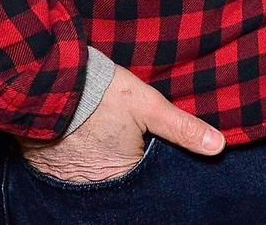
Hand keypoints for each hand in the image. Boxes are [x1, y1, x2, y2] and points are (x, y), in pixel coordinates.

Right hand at [21, 62, 223, 181]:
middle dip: (123, 169)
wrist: (48, 81)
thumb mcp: (148, 106)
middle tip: (123, 148)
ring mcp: (68, 178)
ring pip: (93, 178)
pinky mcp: (47, 167)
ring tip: (103, 145)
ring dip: (98, 166)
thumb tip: (218, 146)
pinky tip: (82, 144)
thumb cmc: (102, 93)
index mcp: (122, 175)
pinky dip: (76, 161)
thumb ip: (182, 128)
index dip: (149, 171)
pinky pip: (67, 172)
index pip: (144, 184)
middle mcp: (94, 185)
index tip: (146, 156)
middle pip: (118, 182)